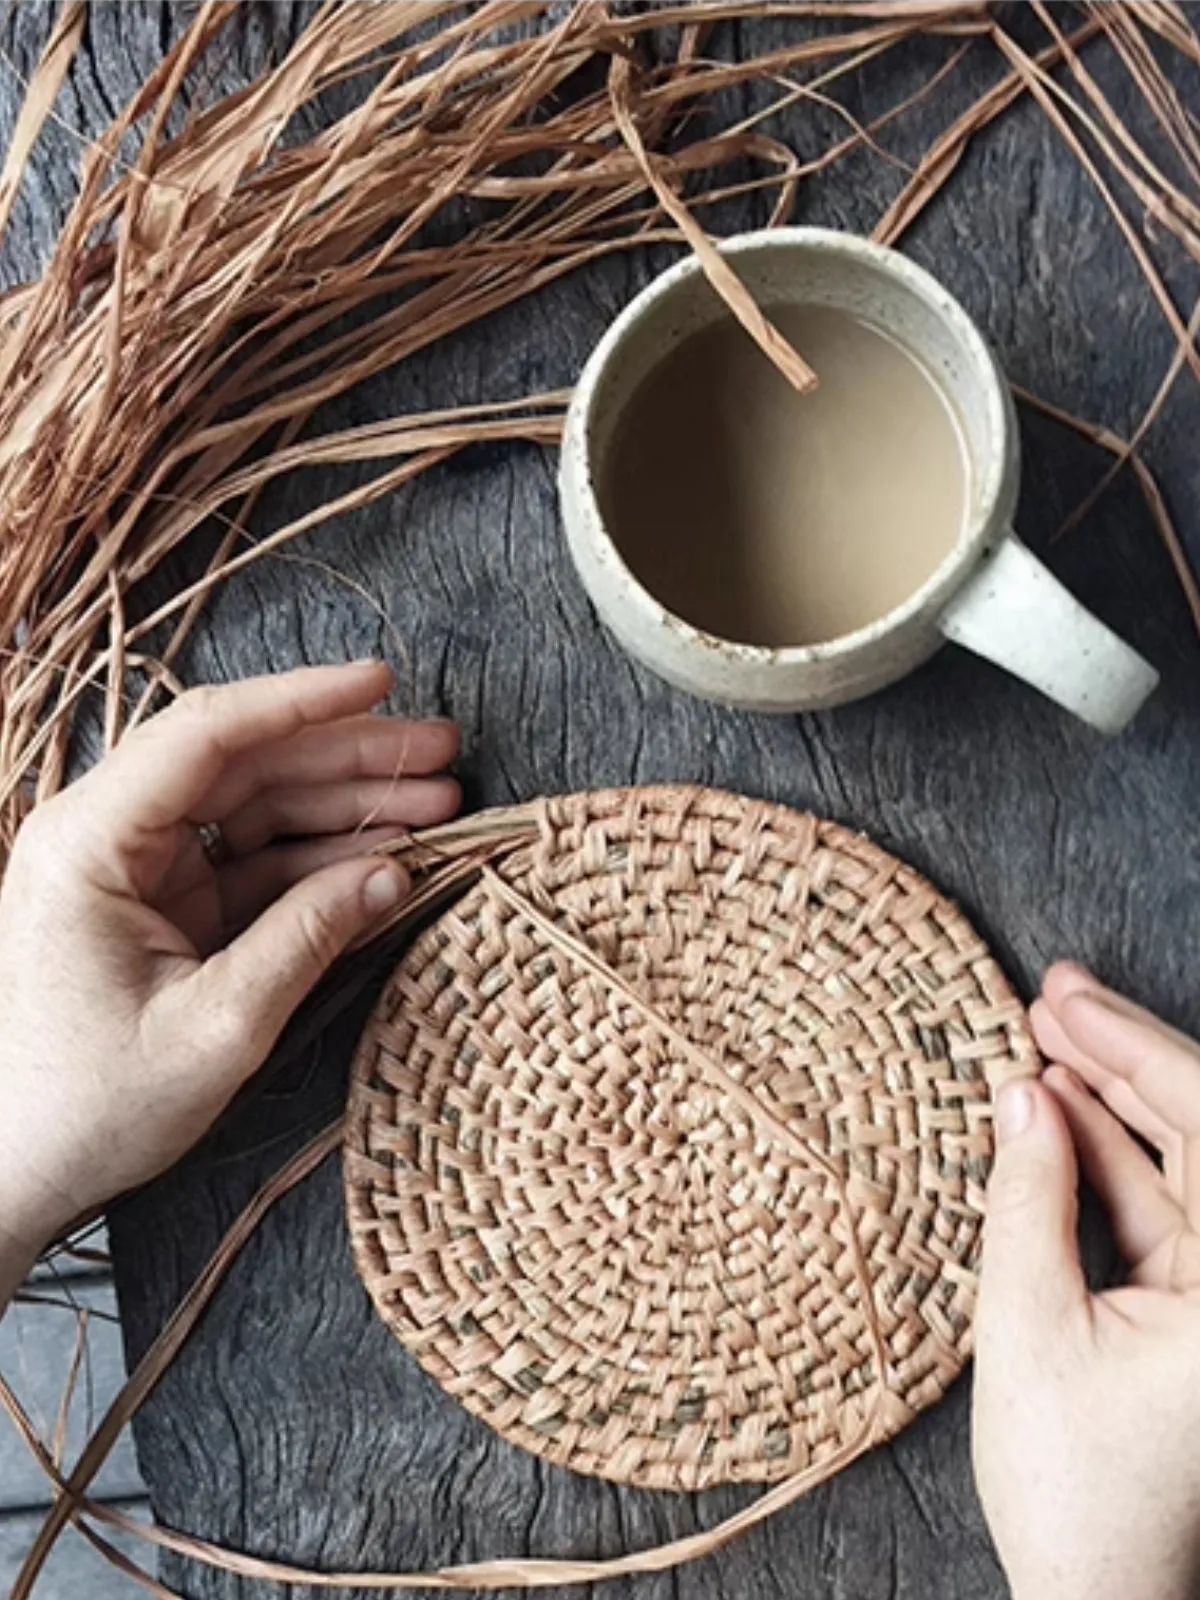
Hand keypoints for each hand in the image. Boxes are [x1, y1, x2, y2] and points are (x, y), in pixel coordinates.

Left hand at [0, 663, 458, 1271]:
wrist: (17, 1177)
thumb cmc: (92, 1108)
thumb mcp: (216, 1027)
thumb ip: (307, 938)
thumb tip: (395, 870)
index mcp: (92, 842)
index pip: (206, 735)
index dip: (302, 701)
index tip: (383, 683)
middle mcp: (109, 836)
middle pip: (244, 765)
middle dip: (348, 755)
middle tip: (442, 754)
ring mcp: (140, 872)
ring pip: (257, 808)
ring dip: (346, 805)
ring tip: (437, 803)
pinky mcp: (165, 909)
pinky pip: (253, 864)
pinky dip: (320, 862)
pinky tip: (388, 858)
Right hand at [973, 962, 1199, 1599]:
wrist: (1101, 1597)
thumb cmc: (1078, 1492)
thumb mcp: (1030, 1332)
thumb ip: (1028, 1201)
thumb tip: (1019, 1095)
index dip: (1136, 1051)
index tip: (1066, 1000)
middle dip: (1125, 1054)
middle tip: (1052, 994)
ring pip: (1177, 1159)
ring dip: (1109, 1096)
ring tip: (1041, 1034)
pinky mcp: (1194, 1303)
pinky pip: (1155, 1202)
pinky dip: (1102, 1154)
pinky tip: (1052, 1108)